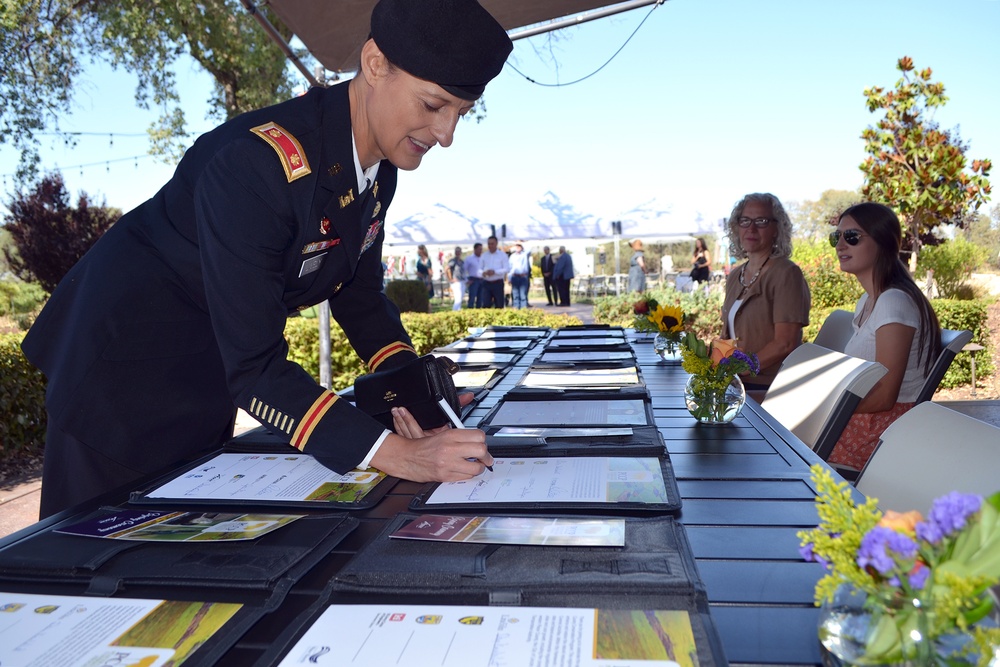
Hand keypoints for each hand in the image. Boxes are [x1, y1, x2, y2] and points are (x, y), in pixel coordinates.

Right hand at [371, 421, 491, 481]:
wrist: (407, 457)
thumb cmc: (424, 446)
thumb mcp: (442, 434)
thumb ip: (460, 436)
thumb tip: (477, 440)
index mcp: (450, 435)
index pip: (478, 436)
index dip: (483, 441)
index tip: (482, 444)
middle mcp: (450, 448)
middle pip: (481, 450)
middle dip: (486, 455)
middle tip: (486, 457)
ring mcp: (448, 464)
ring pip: (476, 467)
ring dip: (479, 467)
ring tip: (475, 465)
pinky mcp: (446, 476)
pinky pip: (466, 477)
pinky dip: (468, 474)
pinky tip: (465, 470)